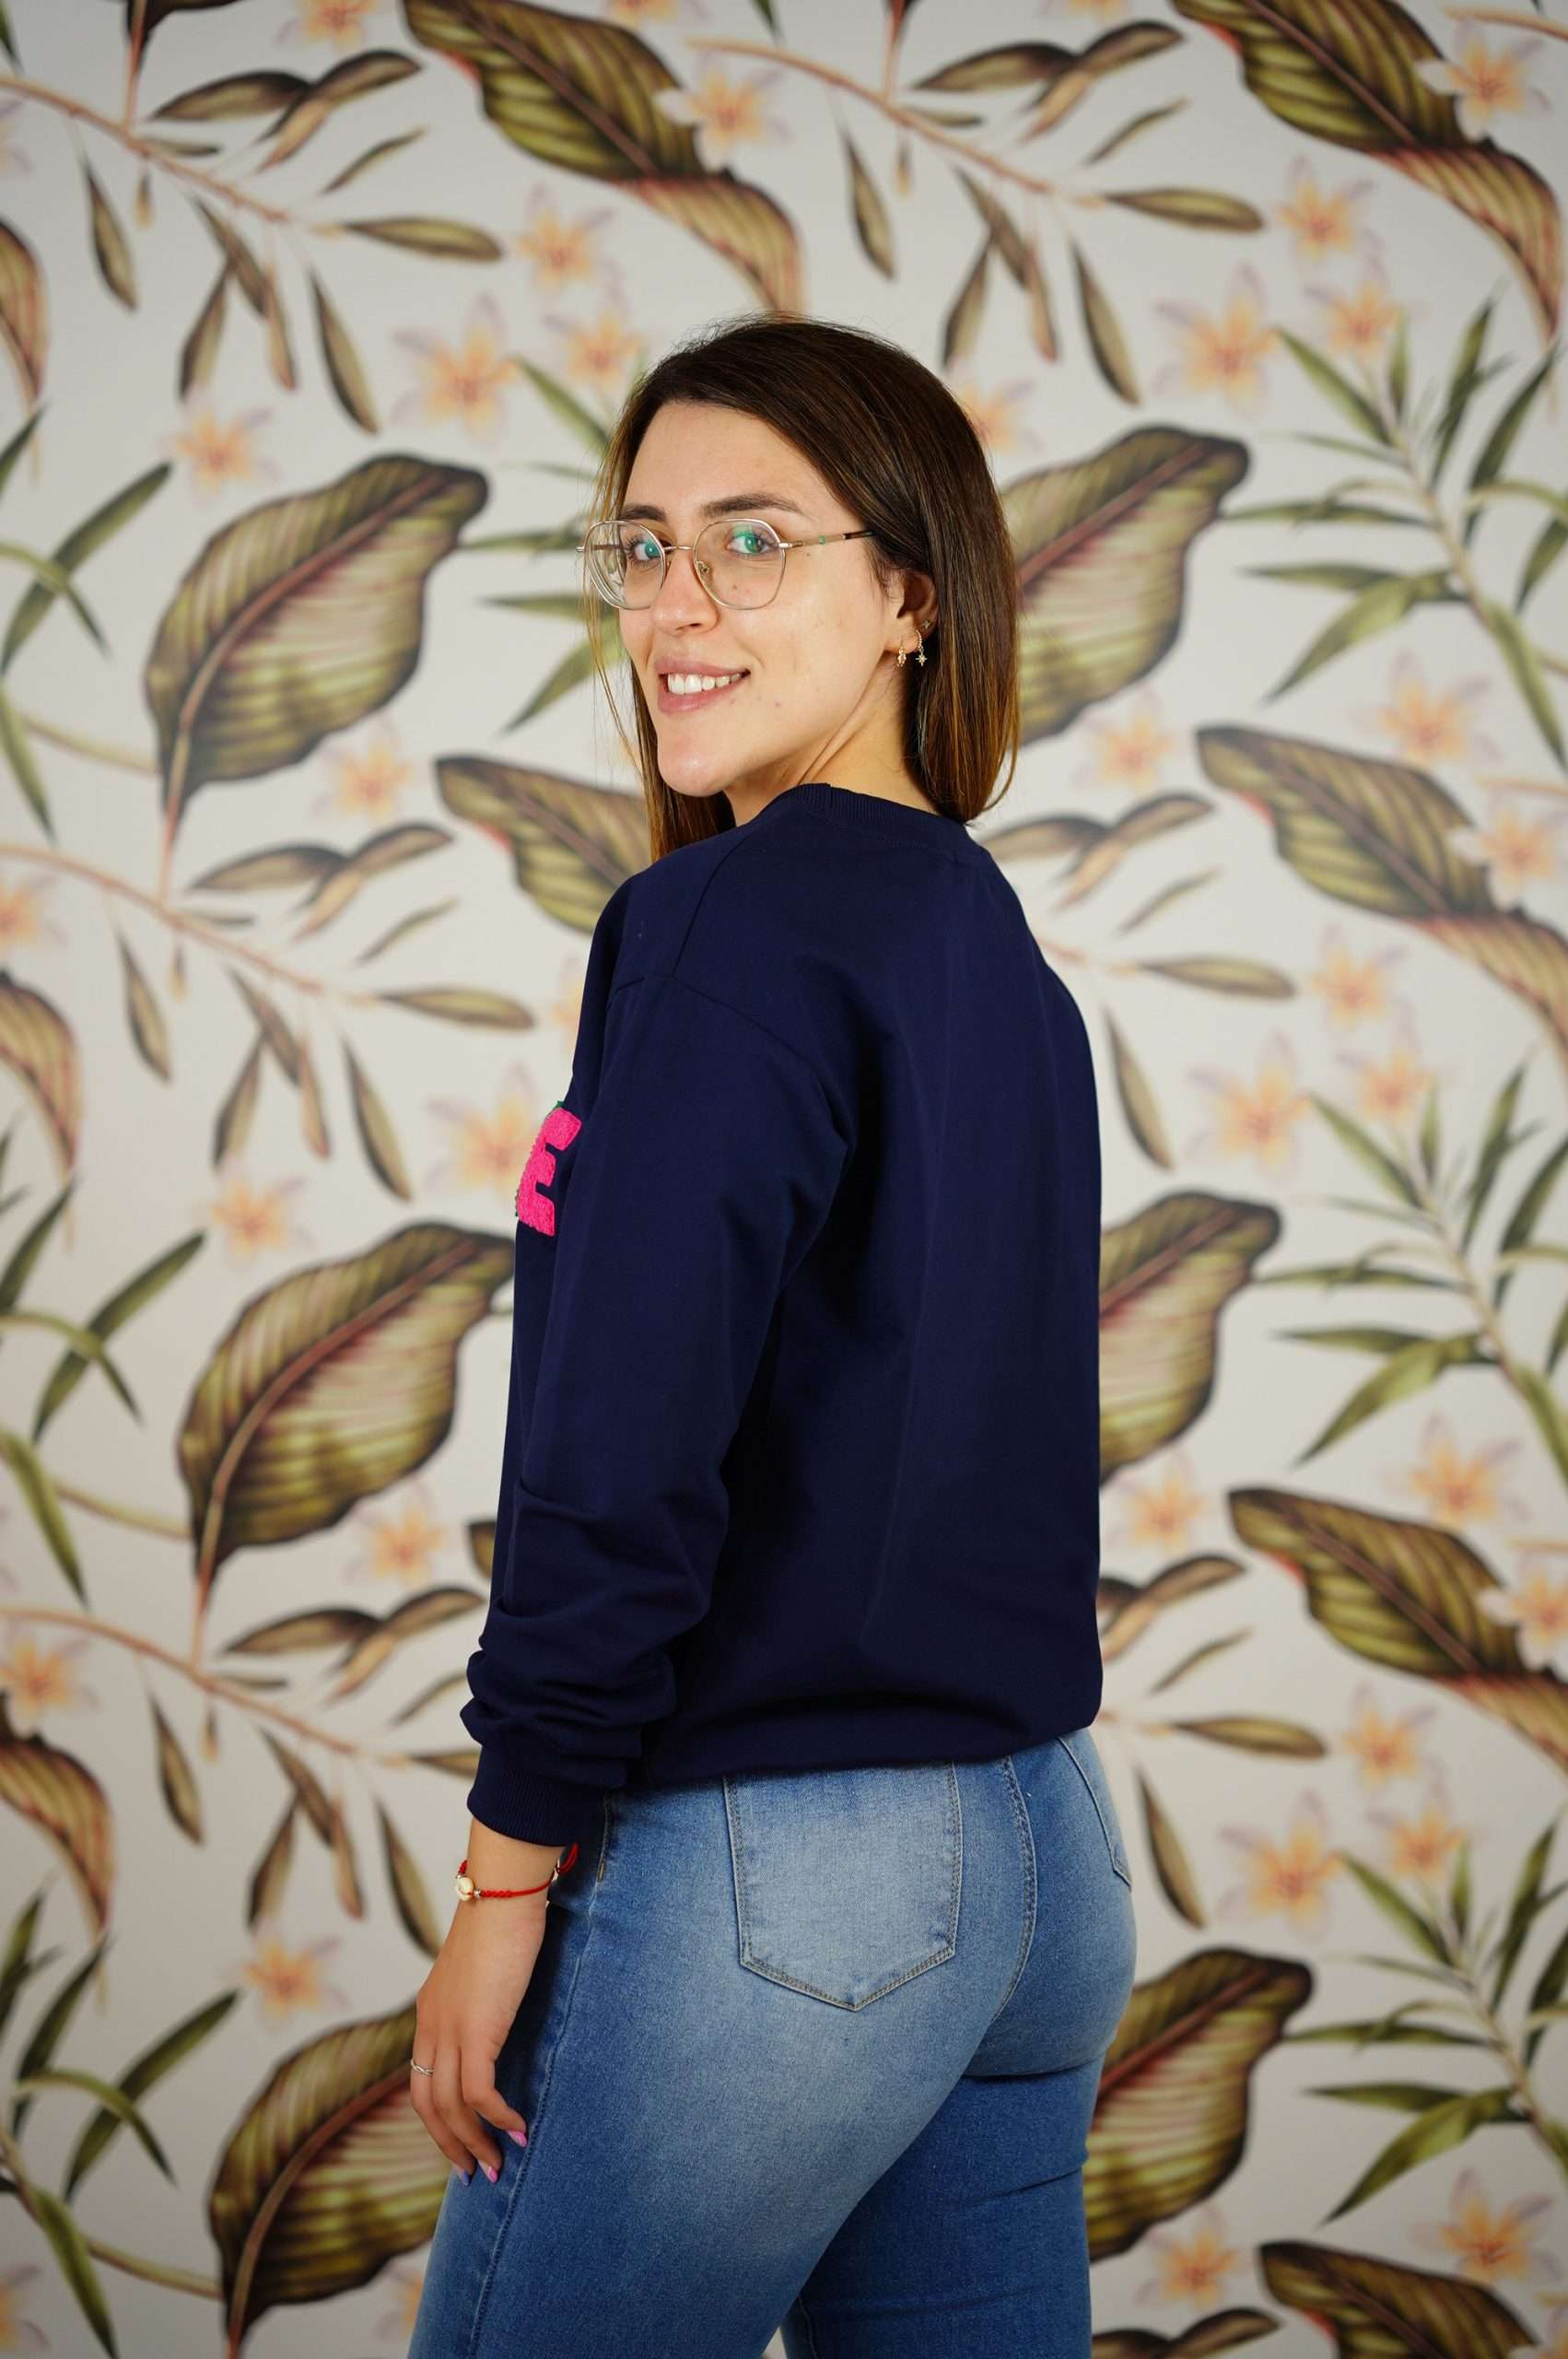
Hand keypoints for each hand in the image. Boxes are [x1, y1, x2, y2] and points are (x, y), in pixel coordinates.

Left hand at [410, 1889, 547, 2180]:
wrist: (502, 1894)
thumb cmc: (501, 1920)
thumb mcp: (481, 1968)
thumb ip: (481, 1996)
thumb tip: (501, 2014)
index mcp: (429, 2012)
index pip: (422, 2081)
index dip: (439, 2120)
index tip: (461, 2144)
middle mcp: (431, 2026)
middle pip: (428, 2105)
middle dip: (451, 2145)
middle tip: (475, 2173)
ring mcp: (450, 2030)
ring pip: (451, 2107)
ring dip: (475, 2142)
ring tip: (500, 2163)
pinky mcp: (476, 2031)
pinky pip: (480, 2092)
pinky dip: (498, 2117)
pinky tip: (519, 2126)